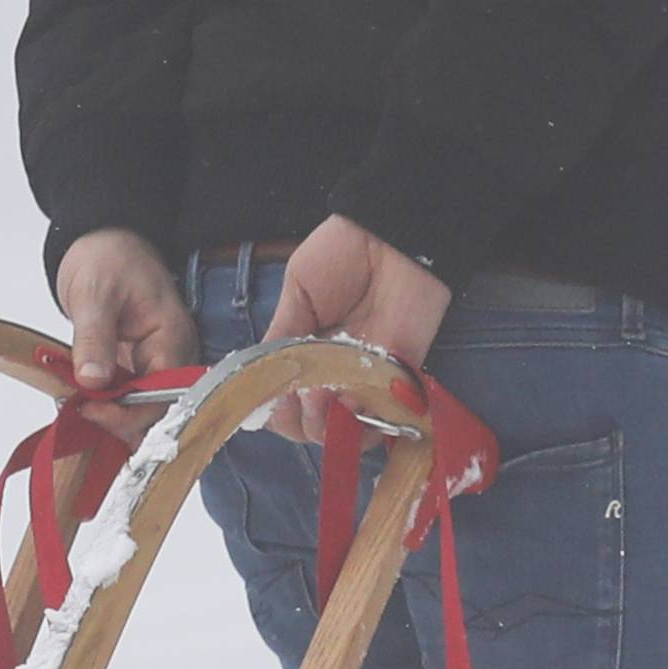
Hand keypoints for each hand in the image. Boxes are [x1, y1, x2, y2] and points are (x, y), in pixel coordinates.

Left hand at [55, 227, 197, 428]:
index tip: (92, 407)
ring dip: (114, 417)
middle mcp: (170, 356)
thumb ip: (94, 338)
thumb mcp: (95, 294)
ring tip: (81, 410)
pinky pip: (128, 397)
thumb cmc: (107, 256)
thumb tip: (93, 380)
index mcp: (171, 337)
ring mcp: (153, 362)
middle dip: (122, 420)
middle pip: (158, 409)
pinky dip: (108, 406)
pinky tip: (86, 405)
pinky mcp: (135, 365)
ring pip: (144, 409)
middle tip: (82, 412)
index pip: (164, 392)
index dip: (131, 411)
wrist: (103, 239)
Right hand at [263, 215, 452, 442]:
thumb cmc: (342, 254)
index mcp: (307, 353)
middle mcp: (335, 374)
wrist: (390, 238)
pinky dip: (358, 417)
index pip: (285, 401)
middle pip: (312, 426)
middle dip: (296, 421)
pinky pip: (379, 415)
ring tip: (318, 399)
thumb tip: (269, 380)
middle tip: (295, 398)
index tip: (267, 400)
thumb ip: (283, 336)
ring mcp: (367, 379)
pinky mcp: (400, 378)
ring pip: (345, 430)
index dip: (274, 409)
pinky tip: (344, 399)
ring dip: (324, 425)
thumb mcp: (297, 290)